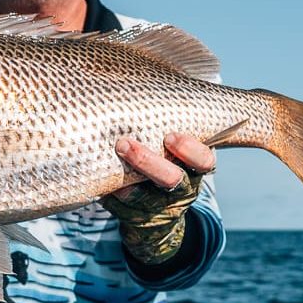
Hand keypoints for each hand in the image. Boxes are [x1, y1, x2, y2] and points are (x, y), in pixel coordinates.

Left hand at [101, 133, 216, 264]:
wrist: (157, 214)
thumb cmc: (164, 160)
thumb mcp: (173, 146)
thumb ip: (165, 125)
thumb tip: (138, 83)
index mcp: (195, 168)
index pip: (203, 160)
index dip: (189, 150)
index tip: (169, 136)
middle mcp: (183, 189)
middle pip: (172, 179)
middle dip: (149, 162)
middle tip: (125, 144)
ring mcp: (161, 207)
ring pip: (145, 197)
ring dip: (124, 182)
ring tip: (105, 166)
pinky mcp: (139, 219)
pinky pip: (123, 209)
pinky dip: (111, 196)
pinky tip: (100, 183)